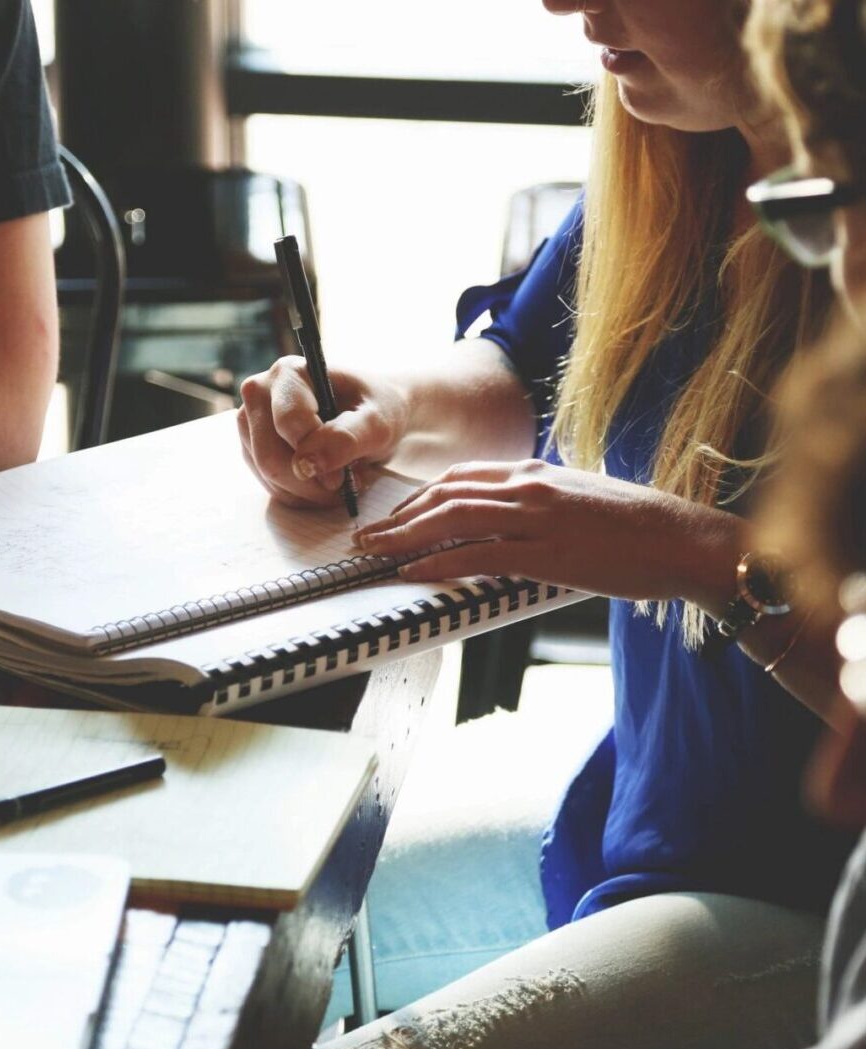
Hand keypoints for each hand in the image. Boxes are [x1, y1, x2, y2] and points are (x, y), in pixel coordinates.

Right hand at [237, 355, 408, 507]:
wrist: (372, 416)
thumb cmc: (377, 410)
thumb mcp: (377, 423)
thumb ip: (346, 438)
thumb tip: (305, 464)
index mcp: (289, 373)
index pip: (288, 423)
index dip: (317, 455)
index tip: (344, 474)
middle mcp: (260, 393)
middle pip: (270, 456)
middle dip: (311, 482)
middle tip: (344, 483)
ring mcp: (251, 423)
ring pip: (268, 476)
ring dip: (308, 491)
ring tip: (339, 479)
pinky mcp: (253, 448)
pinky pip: (270, 486)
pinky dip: (301, 495)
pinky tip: (323, 483)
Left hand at [354, 459, 739, 603]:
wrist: (683, 538)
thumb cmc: (636, 526)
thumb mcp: (578, 499)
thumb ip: (538, 503)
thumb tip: (508, 520)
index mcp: (534, 472)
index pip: (460, 477)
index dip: (419, 497)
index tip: (395, 516)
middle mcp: (529, 486)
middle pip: (445, 494)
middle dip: (399, 516)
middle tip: (367, 536)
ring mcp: (536, 516)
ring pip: (453, 519)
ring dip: (404, 537)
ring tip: (375, 553)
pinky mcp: (548, 551)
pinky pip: (479, 554)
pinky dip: (439, 563)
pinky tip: (414, 573)